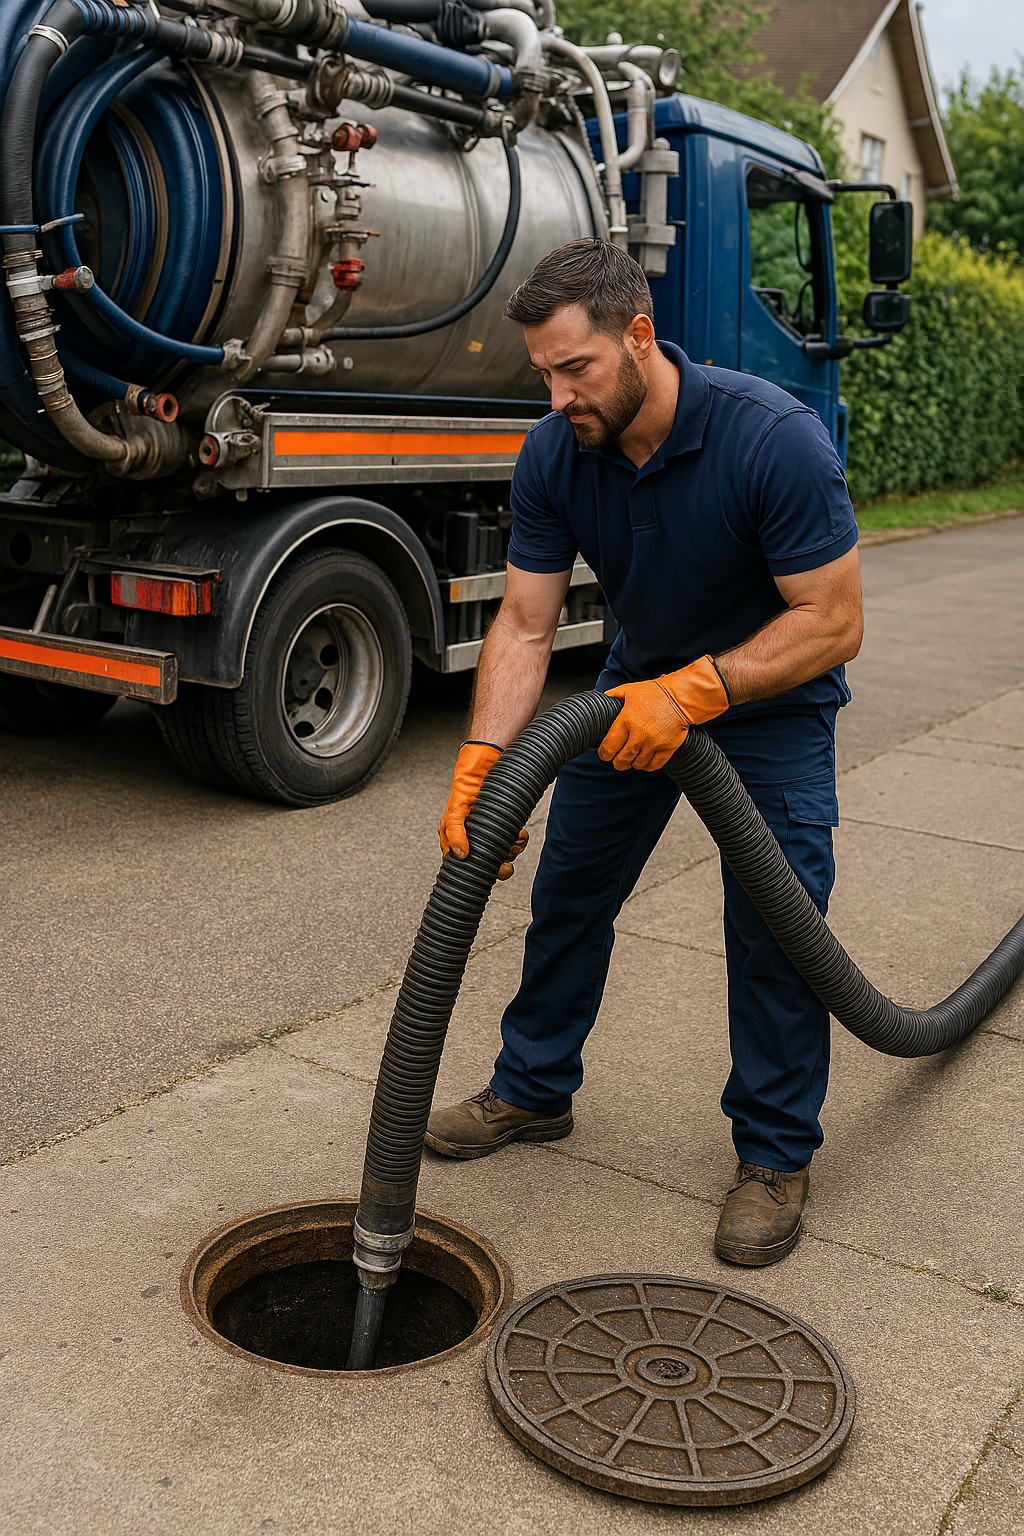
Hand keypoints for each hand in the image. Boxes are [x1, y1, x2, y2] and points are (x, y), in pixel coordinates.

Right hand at [439, 741, 529, 878]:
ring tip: (514, 839)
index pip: (464, 866)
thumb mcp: (456, 810)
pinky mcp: (507, 825)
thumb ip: (454, 832)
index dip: (477, 872)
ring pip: (504, 854)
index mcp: (458, 839)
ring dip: (512, 851)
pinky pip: (516, 841)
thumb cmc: (466, 786)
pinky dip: (520, 840)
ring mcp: (492, 832)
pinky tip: (520, 833)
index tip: (489, 870)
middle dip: (500, 867)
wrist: (487, 763)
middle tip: (506, 862)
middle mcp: (475, 838)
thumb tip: (459, 855)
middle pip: (488, 865)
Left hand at [600, 654, 729, 771]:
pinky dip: (647, 766)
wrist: (680, 698)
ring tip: (631, 759)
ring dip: (632, 764)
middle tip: (616, 761)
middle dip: (617, 763)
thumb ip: (613, 696)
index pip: (609, 746)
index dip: (604, 754)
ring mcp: (654, 743)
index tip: (604, 754)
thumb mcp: (629, 690)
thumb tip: (602, 700)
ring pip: (637, 764)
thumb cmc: (655, 693)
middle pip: (622, 760)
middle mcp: (639, 734)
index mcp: (626, 720)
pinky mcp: (667, 748)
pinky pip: (654, 766)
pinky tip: (645, 761)